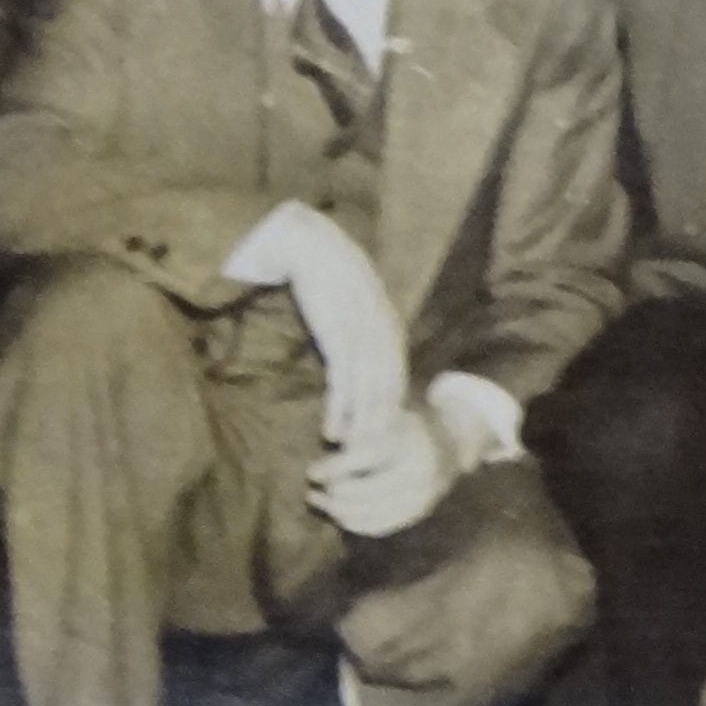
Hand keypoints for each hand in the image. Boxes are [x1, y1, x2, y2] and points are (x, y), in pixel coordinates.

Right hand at [223, 202, 410, 449]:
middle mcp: (383, 333)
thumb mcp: (352, 309)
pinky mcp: (339, 333)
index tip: (383, 440)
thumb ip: (359, 336)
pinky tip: (333, 430)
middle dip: (380, 426)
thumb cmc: (326, 279)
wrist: (309, 246)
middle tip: (370, 459)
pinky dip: (341, 408)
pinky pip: (344, 380)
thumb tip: (355, 369)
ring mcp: (363, 335)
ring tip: (351, 454)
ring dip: (361, 426)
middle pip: (388, 390)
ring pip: (369, 391)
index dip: (390, 411)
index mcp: (387, 328)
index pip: (396, 379)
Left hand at [306, 403, 460, 539]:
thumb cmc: (410, 423)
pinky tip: (338, 514)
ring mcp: (424, 494)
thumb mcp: (390, 412)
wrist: (454, 441)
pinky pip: (381, 525)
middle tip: (314, 490)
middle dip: (334, 494)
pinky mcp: (420, 511)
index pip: (366, 457)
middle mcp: (421, 469)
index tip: (312, 472)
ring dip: (339, 512)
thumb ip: (362, 426)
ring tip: (319, 502)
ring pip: (371, 513)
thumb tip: (327, 441)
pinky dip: (355, 523)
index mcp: (412, 439)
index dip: (335, 467)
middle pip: (365, 491)